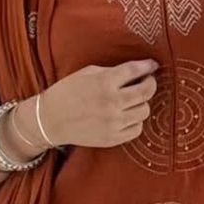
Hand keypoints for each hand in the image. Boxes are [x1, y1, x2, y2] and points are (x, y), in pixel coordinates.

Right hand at [38, 58, 160, 149]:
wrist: (50, 120)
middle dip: (150, 84)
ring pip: (144, 111)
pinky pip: (137, 129)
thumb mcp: (87, 73)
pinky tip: (127, 116)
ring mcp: (113, 122)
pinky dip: (135, 121)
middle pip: (146, 92)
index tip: (152, 65)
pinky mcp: (112, 138)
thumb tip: (137, 71)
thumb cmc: (67, 92)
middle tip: (147, 81)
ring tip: (134, 100)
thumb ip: (113, 71)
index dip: (148, 66)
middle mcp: (112, 102)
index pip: (136, 71)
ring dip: (142, 103)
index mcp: (105, 82)